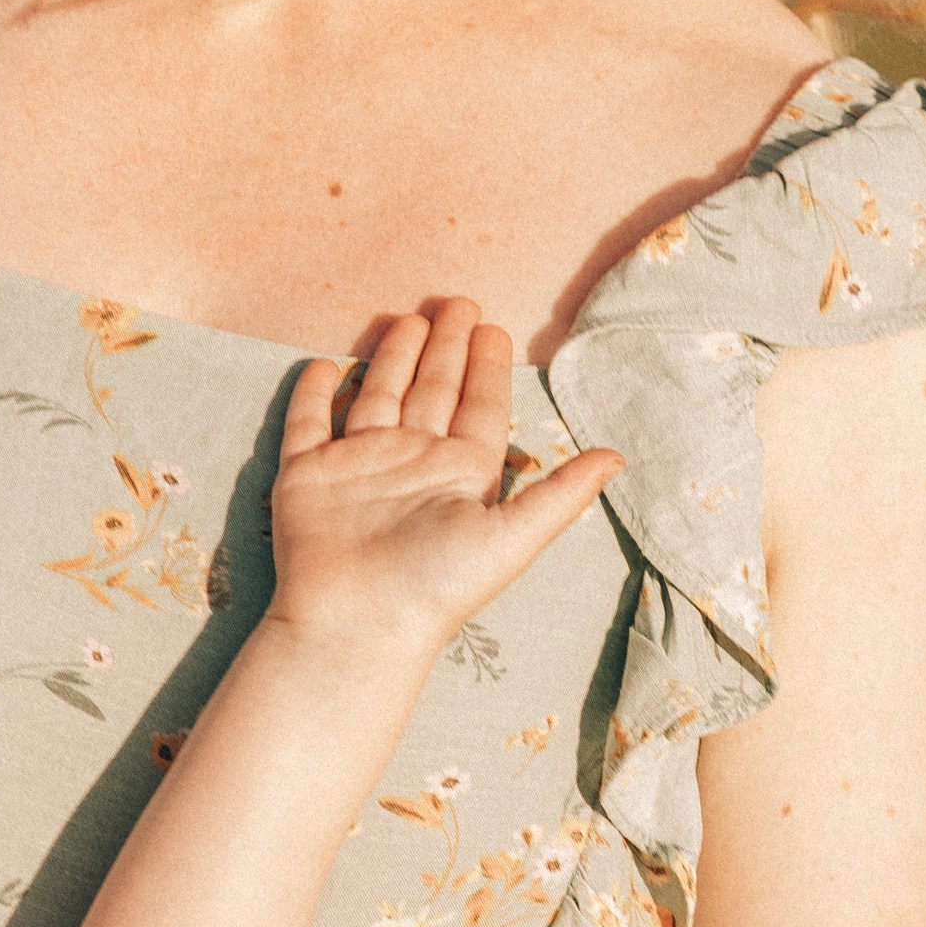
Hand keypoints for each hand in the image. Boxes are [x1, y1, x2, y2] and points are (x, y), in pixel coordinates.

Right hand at [268, 299, 619, 666]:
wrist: (359, 623)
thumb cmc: (439, 584)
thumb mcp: (514, 535)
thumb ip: (562, 494)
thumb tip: (620, 457)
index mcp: (460, 473)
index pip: (478, 406)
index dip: (486, 367)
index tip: (492, 327)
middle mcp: (411, 461)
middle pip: (431, 391)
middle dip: (445, 349)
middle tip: (457, 302)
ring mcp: (357, 466)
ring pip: (376, 395)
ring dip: (391, 359)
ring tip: (407, 320)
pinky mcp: (306, 475)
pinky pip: (308, 425)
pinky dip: (314, 395)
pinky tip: (323, 365)